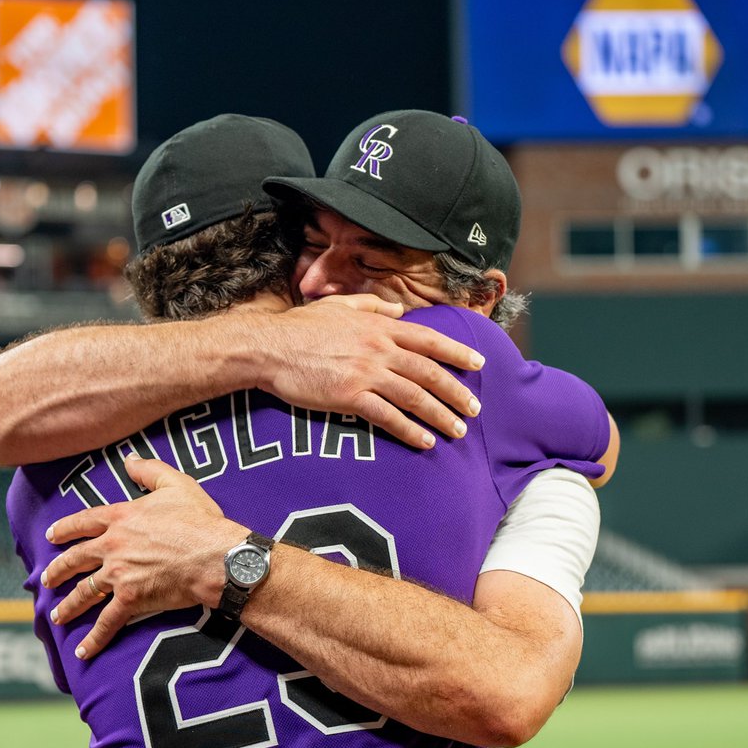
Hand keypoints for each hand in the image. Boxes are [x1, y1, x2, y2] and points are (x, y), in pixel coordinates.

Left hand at [40, 455, 244, 659]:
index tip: (51, 536)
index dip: (65, 529)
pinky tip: (82, 651)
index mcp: (121, 516)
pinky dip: (93, 638)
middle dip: (58, 570)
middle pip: (76, 558)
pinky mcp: (130, 599)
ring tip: (57, 616)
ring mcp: (118, 573)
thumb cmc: (200, 520)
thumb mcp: (176, 485)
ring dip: (69, 605)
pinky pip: (106, 621)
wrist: (214, 556)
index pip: (84, 522)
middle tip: (46, 579)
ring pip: (84, 591)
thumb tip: (129, 459)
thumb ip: (149, 471)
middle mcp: (113, 545)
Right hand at [249, 295, 484, 449]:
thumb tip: (398, 310)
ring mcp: (365, 374)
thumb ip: (372, 305)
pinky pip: (387, 417)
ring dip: (440, 415)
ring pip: (414, 396)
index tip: (478, 363)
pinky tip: (424, 441)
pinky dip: (409, 430)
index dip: (456, 352)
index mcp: (378, 326)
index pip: (428, 339)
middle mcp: (378, 349)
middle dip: (456, 391)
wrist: (269, 348)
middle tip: (475, 408)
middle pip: (429, 372)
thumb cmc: (300, 326)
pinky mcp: (349, 397)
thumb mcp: (339, 305)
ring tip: (457, 430)